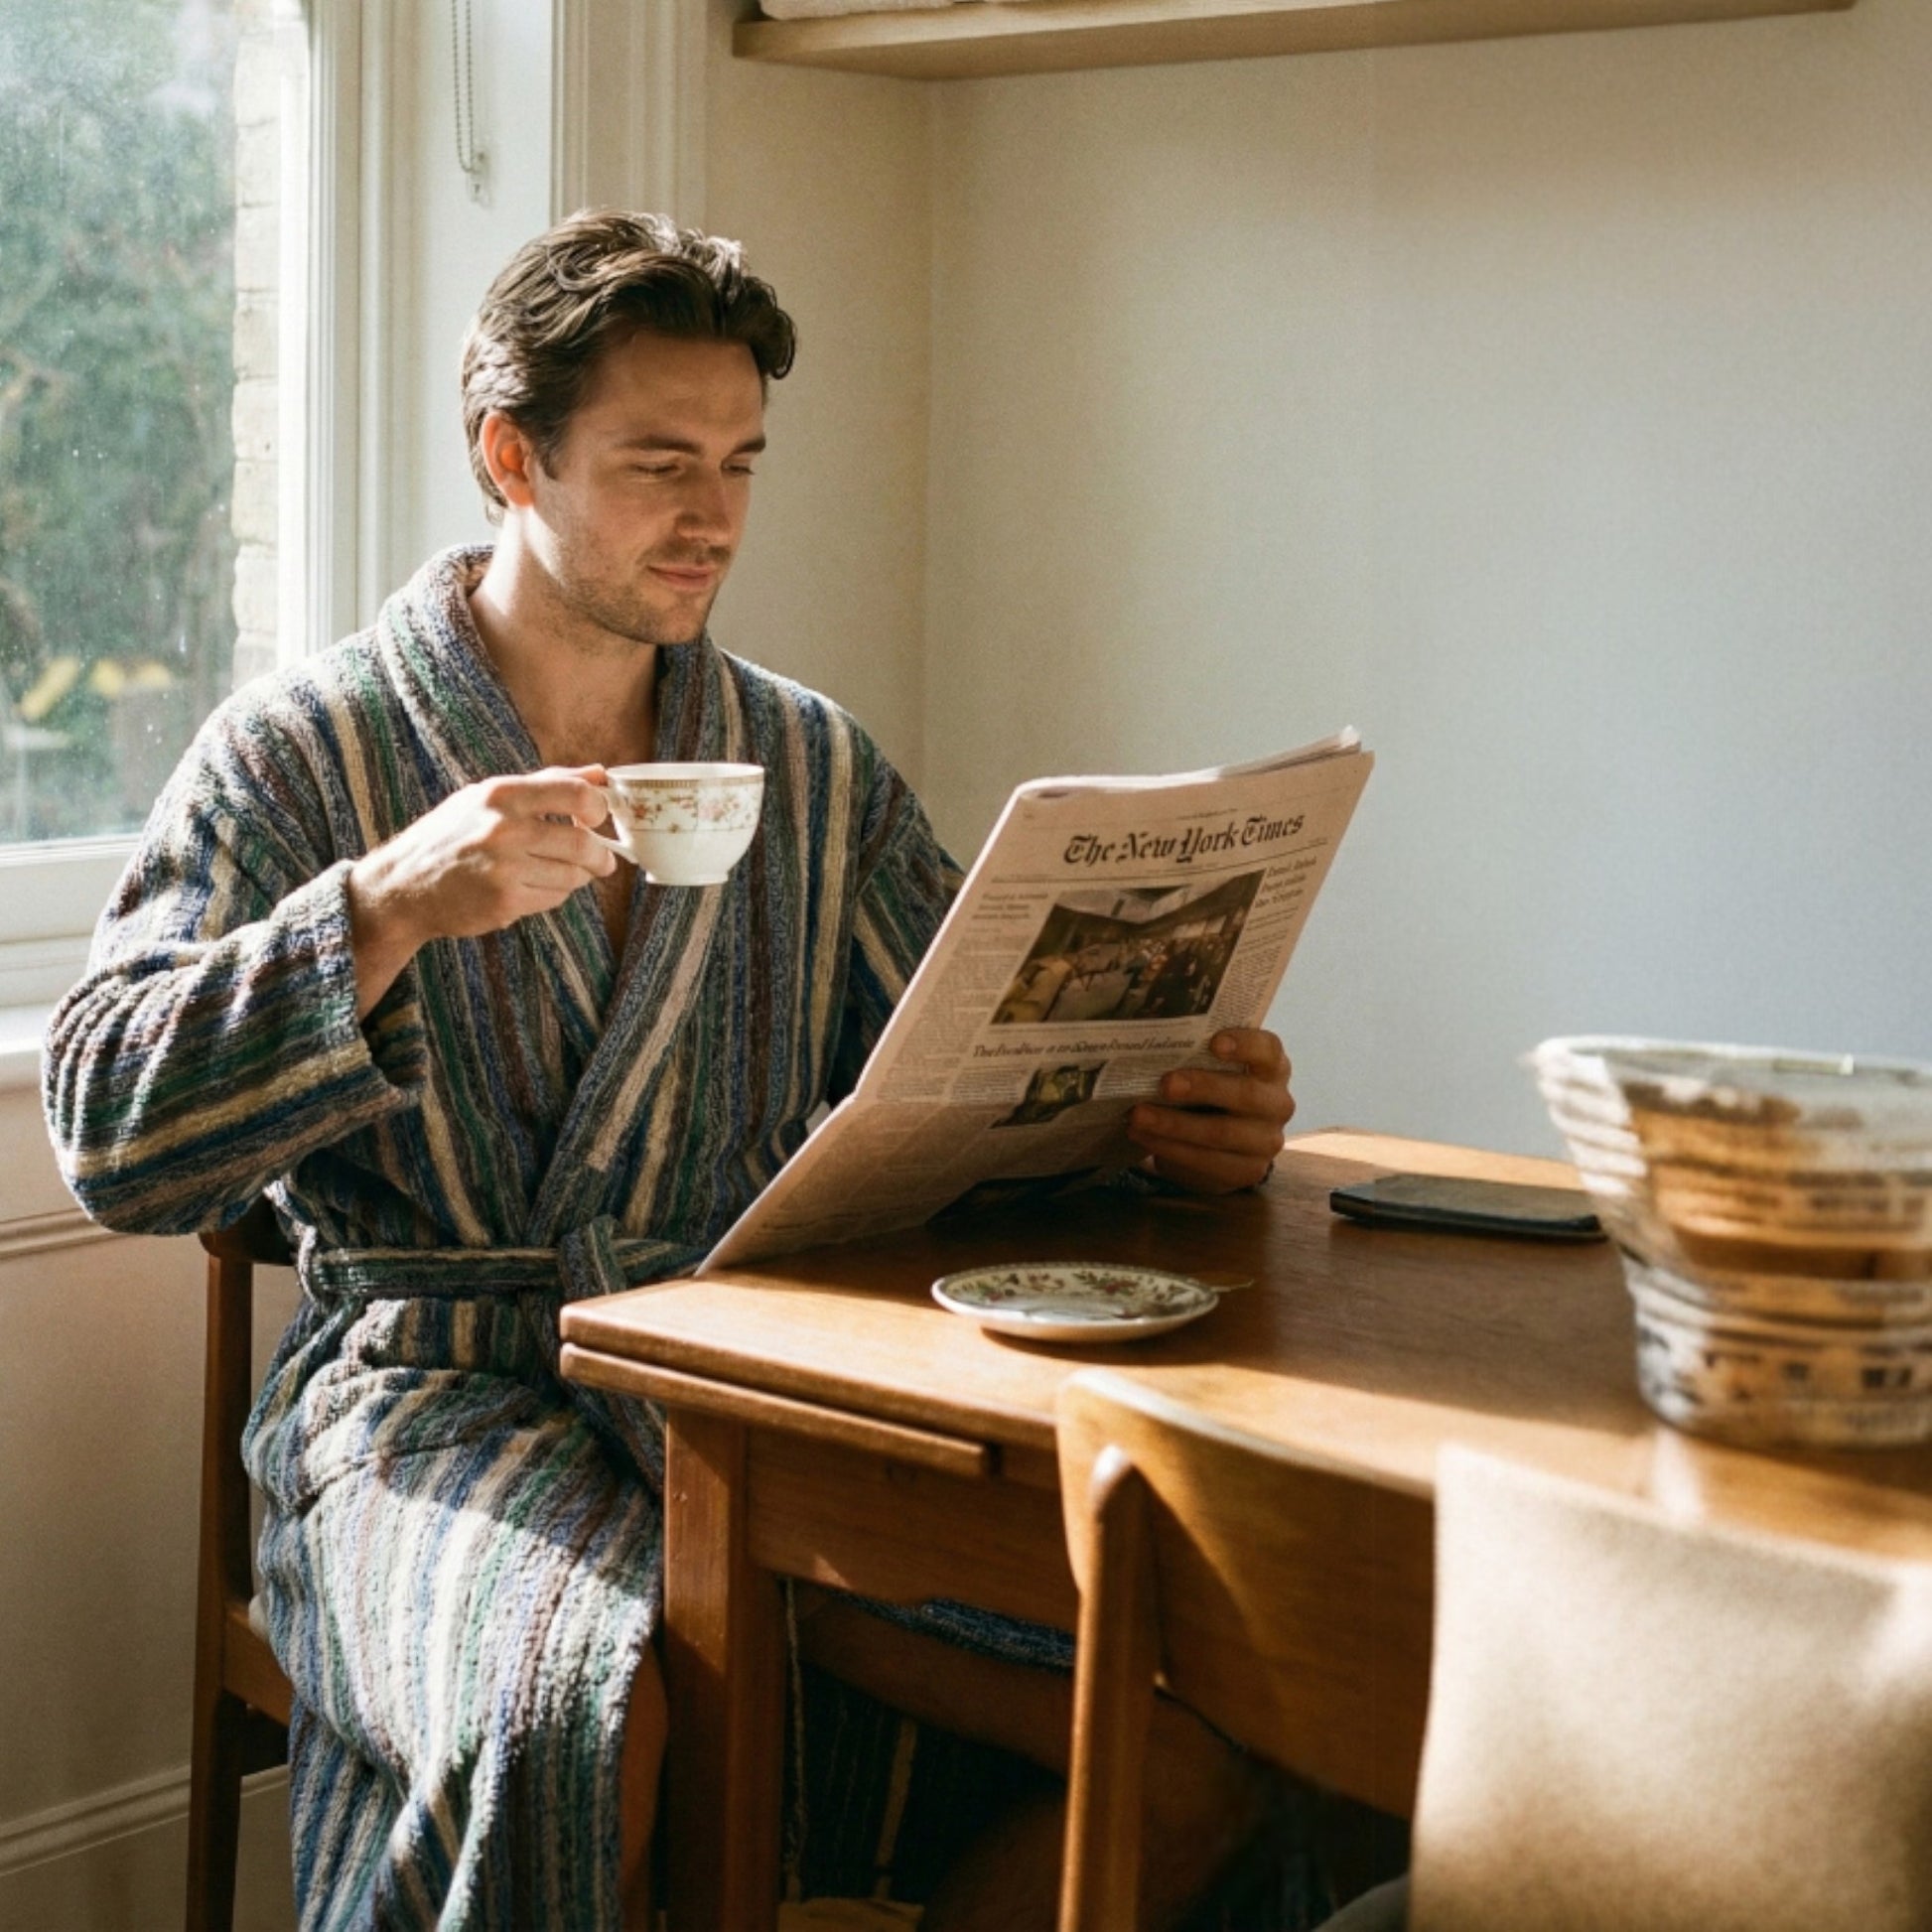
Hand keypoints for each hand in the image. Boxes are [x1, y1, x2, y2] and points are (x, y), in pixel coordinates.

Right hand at [346, 768, 616, 1014]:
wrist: (403, 886)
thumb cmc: (451, 836)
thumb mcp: (488, 796)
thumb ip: (547, 783)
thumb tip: (599, 774)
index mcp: (502, 794)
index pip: (577, 795)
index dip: (600, 809)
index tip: (599, 818)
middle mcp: (504, 829)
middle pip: (583, 843)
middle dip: (600, 855)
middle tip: (602, 859)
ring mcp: (504, 868)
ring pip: (573, 875)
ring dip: (576, 876)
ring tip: (560, 872)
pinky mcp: (504, 902)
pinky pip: (553, 898)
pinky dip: (552, 894)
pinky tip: (531, 886)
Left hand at [1127, 1028, 1294, 1194]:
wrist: (1226, 1142)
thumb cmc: (1214, 1089)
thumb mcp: (1214, 1069)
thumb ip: (1198, 1056)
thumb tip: (1152, 1049)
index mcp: (1272, 1068)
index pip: (1268, 1051)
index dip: (1245, 1044)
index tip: (1214, 1042)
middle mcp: (1277, 1104)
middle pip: (1245, 1094)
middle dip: (1202, 1088)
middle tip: (1165, 1084)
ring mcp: (1266, 1141)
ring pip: (1221, 1133)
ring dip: (1174, 1125)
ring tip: (1138, 1116)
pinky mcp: (1247, 1171)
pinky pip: (1206, 1161)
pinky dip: (1170, 1148)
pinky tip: (1144, 1137)